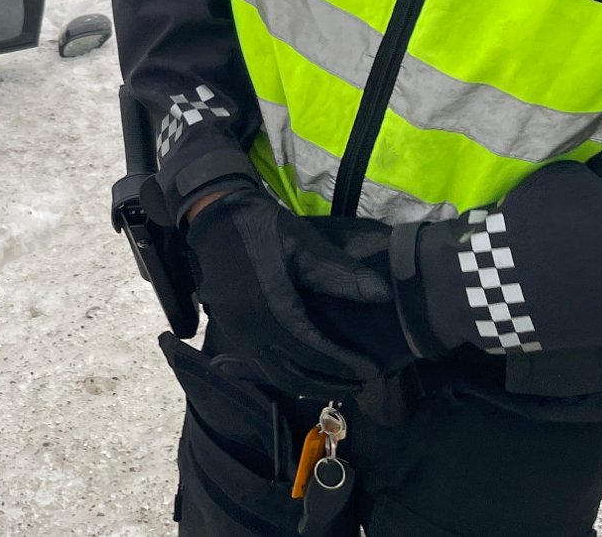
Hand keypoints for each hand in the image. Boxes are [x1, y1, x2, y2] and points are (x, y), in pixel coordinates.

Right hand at [186, 189, 409, 394]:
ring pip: (276, 375)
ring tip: (338, 383)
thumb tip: (384, 295)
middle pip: (294, 373)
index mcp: (270, 308)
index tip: (371, 370)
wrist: (217, 216)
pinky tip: (306, 372)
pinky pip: (261, 365)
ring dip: (308, 384)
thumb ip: (342, 273)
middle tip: (360, 384)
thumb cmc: (264, 228)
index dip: (343, 365)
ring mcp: (236, 333)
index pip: (313, 351)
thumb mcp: (305, 245)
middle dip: (329, 382)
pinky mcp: (230, 330)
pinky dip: (287, 374)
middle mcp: (250, 329)